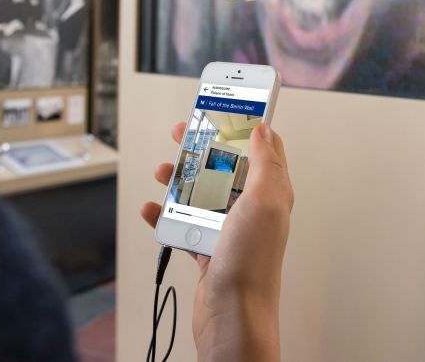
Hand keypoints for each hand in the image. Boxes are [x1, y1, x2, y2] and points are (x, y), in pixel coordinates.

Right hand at [141, 121, 293, 361]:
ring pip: (202, 192)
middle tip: (182, 132)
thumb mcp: (264, 202)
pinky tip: (152, 209)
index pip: (262, 147)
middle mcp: (252, 208)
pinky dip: (165, 214)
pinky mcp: (209, 248)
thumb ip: (265, 163)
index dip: (244, 124)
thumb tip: (264, 129)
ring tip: (162, 172)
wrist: (232, 317)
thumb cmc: (251, 264)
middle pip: (226, 166)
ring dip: (179, 179)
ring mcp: (229, 228)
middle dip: (202, 148)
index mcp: (271, 193)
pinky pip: (184, 222)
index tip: (223, 107)